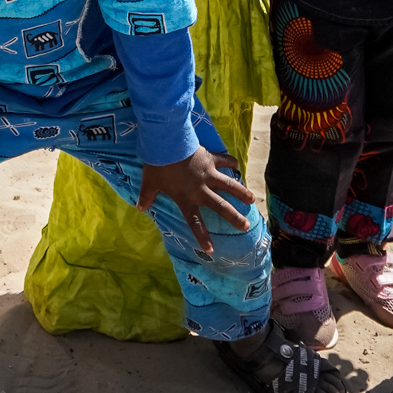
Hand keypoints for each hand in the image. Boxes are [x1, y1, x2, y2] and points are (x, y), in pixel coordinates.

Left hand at [138, 146, 253, 255]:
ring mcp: (208, 174)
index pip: (195, 222)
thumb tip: (140, 207)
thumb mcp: (149, 182)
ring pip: (229, 185)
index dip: (202, 237)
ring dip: (241, 192)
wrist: (167, 143)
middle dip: (234, 217)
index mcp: (186, 198)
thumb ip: (147, 196)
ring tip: (252, 200)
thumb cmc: (158, 164)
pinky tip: (238, 164)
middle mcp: (201, 189)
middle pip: (220, 206)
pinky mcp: (211, 159)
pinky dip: (231, 162)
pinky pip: (224, 161)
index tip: (211, 250)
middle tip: (245, 226)